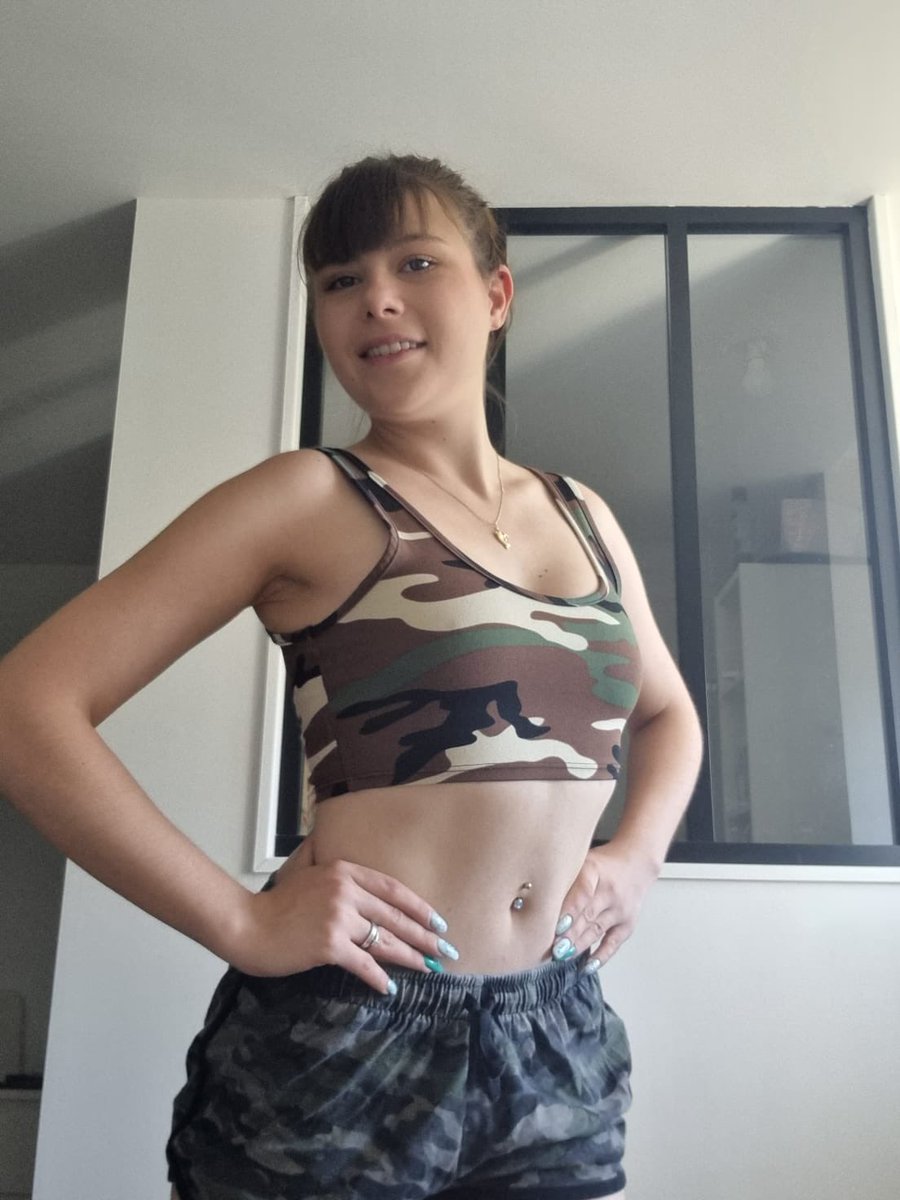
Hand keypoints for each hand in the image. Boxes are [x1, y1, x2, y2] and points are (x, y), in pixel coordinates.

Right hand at [228, 838, 455, 994]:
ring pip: (385, 940)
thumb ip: (335, 874)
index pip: (393, 888)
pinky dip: (380, 978)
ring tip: (429, 969)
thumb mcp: (308, 874)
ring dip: (411, 957)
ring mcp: (338, 918)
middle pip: (395, 916)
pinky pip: (364, 963)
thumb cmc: (276, 904)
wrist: (247, 924)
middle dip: (425, 935)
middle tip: (446, 950)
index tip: (438, 921)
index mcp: (343, 870)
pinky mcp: (329, 945)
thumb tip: (362, 885)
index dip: (419, 906)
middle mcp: (345, 891)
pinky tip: (391, 988)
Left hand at [550, 842, 658, 969]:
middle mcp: (610, 891)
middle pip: (586, 915)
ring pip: (595, 931)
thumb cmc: (601, 863)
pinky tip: (586, 966)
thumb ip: (564, 876)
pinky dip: (600, 957)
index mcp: (595, 870)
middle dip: (567, 934)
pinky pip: (613, 943)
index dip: (568, 910)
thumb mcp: (581, 860)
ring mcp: (620, 909)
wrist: (636, 862)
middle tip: (549, 947)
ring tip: (560, 956)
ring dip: (577, 945)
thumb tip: (537, 899)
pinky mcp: (628, 924)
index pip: (581, 892)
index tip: (553, 925)